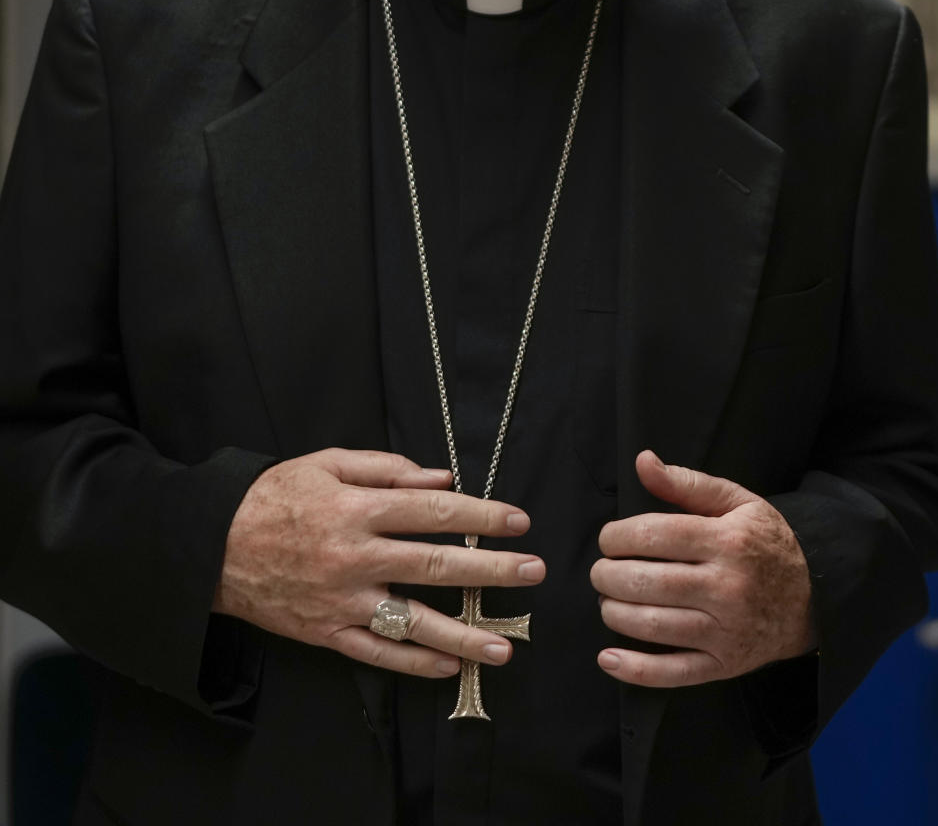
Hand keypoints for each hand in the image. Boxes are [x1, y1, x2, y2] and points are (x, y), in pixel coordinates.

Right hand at [214, 447, 544, 679]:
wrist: (212, 545)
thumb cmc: (274, 496)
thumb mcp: (326, 463)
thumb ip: (386, 469)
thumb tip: (441, 479)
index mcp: (356, 508)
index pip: (432, 512)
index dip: (480, 517)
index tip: (517, 522)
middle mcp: (355, 556)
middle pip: (434, 565)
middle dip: (490, 571)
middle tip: (532, 574)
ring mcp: (342, 600)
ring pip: (413, 622)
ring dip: (464, 634)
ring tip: (505, 646)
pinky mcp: (327, 632)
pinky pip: (378, 652)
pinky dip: (416, 662)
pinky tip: (450, 666)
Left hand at [590, 450, 814, 686]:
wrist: (812, 598)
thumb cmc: (765, 543)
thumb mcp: (737, 502)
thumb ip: (687, 482)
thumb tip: (643, 462)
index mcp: (727, 541)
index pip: (655, 535)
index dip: (617, 536)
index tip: (608, 539)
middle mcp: (726, 588)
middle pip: (647, 581)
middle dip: (608, 575)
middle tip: (601, 571)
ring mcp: (725, 631)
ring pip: (653, 626)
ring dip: (614, 613)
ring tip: (607, 600)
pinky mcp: (723, 666)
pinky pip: (672, 673)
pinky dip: (634, 670)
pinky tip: (608, 657)